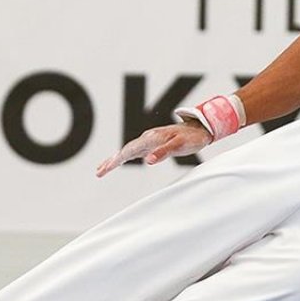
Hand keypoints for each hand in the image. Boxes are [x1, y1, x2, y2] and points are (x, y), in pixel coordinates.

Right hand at [95, 121, 212, 177]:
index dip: (115, 161)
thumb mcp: (180, 146)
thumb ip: (164, 152)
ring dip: (115, 159)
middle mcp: (148, 138)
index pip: (129, 151)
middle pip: (125, 150)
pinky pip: (135, 150)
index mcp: (151, 138)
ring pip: (128, 150)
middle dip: (111, 161)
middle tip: (99, 172)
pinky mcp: (153, 142)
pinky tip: (121, 161)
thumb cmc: (192, 138)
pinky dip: (125, 156)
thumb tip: (147, 161)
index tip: (104, 170)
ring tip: (103, 168)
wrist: (200, 128)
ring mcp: (150, 140)